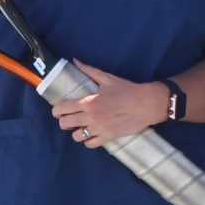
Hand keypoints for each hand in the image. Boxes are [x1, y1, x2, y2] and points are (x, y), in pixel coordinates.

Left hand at [46, 62, 166, 149]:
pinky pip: (90, 144)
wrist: (147, 104)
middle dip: (64, 121)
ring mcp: (100, 128)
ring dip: (76, 132)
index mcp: (89, 101)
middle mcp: (92, 116)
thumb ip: (89, 70)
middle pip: (65, 124)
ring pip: (76, 136)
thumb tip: (75, 60)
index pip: (62, 108)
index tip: (58, 110)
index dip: (56, 110)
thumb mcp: (107, 78)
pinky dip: (89, 140)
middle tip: (69, 118)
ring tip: (81, 127)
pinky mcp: (109, 137)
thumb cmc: (127, 90)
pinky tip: (91, 134)